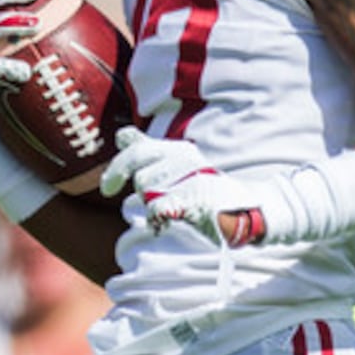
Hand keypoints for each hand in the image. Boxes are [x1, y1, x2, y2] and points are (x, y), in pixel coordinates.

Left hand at [100, 128, 262, 242]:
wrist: (246, 209)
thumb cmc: (205, 190)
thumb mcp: (177, 166)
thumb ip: (148, 150)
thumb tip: (121, 134)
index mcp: (178, 150)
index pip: (136, 149)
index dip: (116, 168)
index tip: (107, 188)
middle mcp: (184, 157)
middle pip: (138, 171)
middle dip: (129, 184)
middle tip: (127, 195)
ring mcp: (191, 177)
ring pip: (146, 189)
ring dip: (150, 204)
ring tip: (171, 208)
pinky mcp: (195, 198)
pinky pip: (157, 206)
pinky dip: (157, 215)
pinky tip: (168, 219)